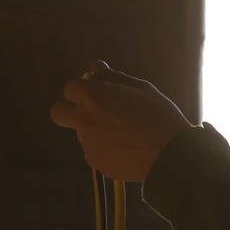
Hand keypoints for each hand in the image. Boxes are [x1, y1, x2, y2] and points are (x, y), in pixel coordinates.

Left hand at [51, 59, 191, 179]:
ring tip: (123, 136)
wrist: (170, 156)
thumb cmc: (160, 117)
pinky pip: (93, 151)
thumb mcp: (141, 89)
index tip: (98, 94)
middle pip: (58, 112)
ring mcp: (87, 143)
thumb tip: (95, 67)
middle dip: (70, 110)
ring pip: (81, 133)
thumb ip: (114, 78)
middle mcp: (84, 119)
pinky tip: (126, 150)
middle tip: (92, 113)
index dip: (84, 90)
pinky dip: (105, 149)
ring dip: (94, 131)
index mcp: (94, 96)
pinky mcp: (95, 162)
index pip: (71, 88)